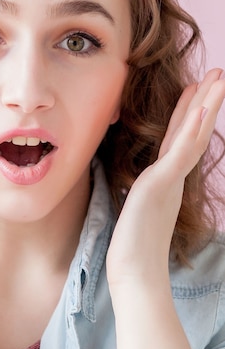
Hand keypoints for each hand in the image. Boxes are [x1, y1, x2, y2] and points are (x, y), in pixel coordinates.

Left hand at [106, 68, 224, 291]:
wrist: (135, 274)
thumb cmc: (133, 249)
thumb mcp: (136, 212)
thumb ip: (141, 195)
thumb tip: (138, 188)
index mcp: (166, 180)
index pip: (180, 140)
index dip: (189, 114)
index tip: (194, 90)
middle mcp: (172, 176)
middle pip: (192, 132)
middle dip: (204, 101)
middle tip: (218, 75)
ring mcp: (169, 179)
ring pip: (192, 136)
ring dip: (205, 105)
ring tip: (218, 80)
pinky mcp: (162, 185)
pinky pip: (180, 152)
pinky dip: (191, 130)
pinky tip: (201, 109)